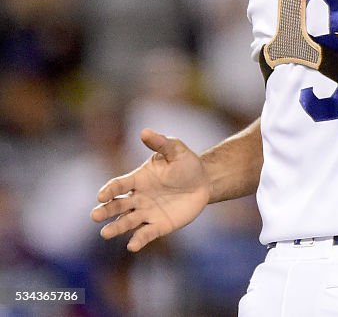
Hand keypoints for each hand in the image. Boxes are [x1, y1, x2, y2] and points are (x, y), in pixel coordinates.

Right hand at [91, 129, 210, 251]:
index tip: (101, 195)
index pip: (118, 185)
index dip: (109, 190)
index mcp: (137, 179)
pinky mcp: (158, 226)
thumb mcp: (175, 150)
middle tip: (95, 215)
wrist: (203, 181)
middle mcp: (137, 198)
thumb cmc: (186, 163)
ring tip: (105, 233)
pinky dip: (138, 240)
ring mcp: (146, 213)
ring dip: (116, 227)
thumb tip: (144, 131)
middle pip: (117, 206)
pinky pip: (146, 234)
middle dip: (105, 210)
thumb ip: (160, 143)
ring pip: (126, 222)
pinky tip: (132, 246)